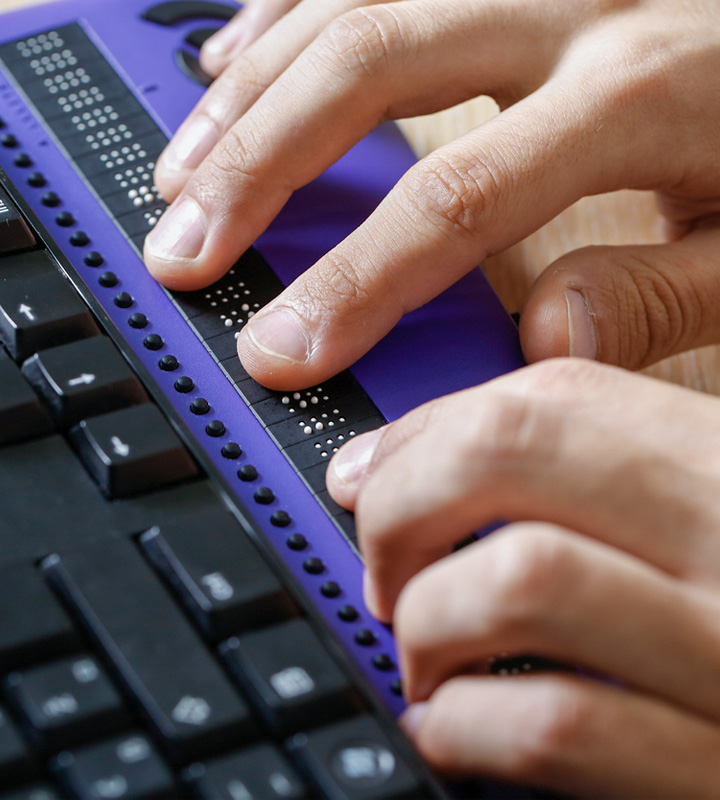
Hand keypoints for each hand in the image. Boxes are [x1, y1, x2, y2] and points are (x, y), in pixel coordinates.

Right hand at [144, 0, 719, 388]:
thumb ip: (657, 295)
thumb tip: (544, 338)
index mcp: (641, 92)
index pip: (461, 199)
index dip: (357, 280)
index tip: (284, 348)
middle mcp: (573, 2)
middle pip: (369, 69)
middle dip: (258, 172)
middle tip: (184, 251)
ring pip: (348, 4)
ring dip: (249, 95)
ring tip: (183, 176)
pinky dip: (281, 16)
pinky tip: (232, 64)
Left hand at [325, 358, 719, 797]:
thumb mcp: (712, 505)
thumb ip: (602, 470)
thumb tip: (420, 458)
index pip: (552, 392)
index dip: (429, 428)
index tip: (372, 471)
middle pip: (510, 453)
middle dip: (400, 502)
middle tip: (382, 560)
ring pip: (519, 579)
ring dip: (428, 618)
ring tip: (421, 651)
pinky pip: (558, 726)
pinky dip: (464, 725)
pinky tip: (451, 727)